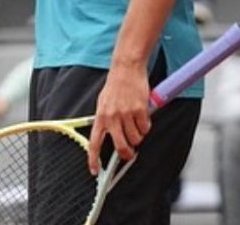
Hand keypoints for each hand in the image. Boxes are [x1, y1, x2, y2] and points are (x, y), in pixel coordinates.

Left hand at [87, 60, 149, 174]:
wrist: (126, 69)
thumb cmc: (115, 85)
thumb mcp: (103, 103)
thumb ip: (105, 119)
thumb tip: (107, 135)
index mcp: (101, 117)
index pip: (94, 143)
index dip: (93, 160)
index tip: (95, 170)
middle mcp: (112, 117)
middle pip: (120, 146)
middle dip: (127, 154)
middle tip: (130, 154)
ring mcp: (126, 114)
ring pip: (135, 138)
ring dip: (138, 137)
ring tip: (137, 127)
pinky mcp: (140, 110)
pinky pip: (145, 128)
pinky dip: (146, 126)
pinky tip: (143, 118)